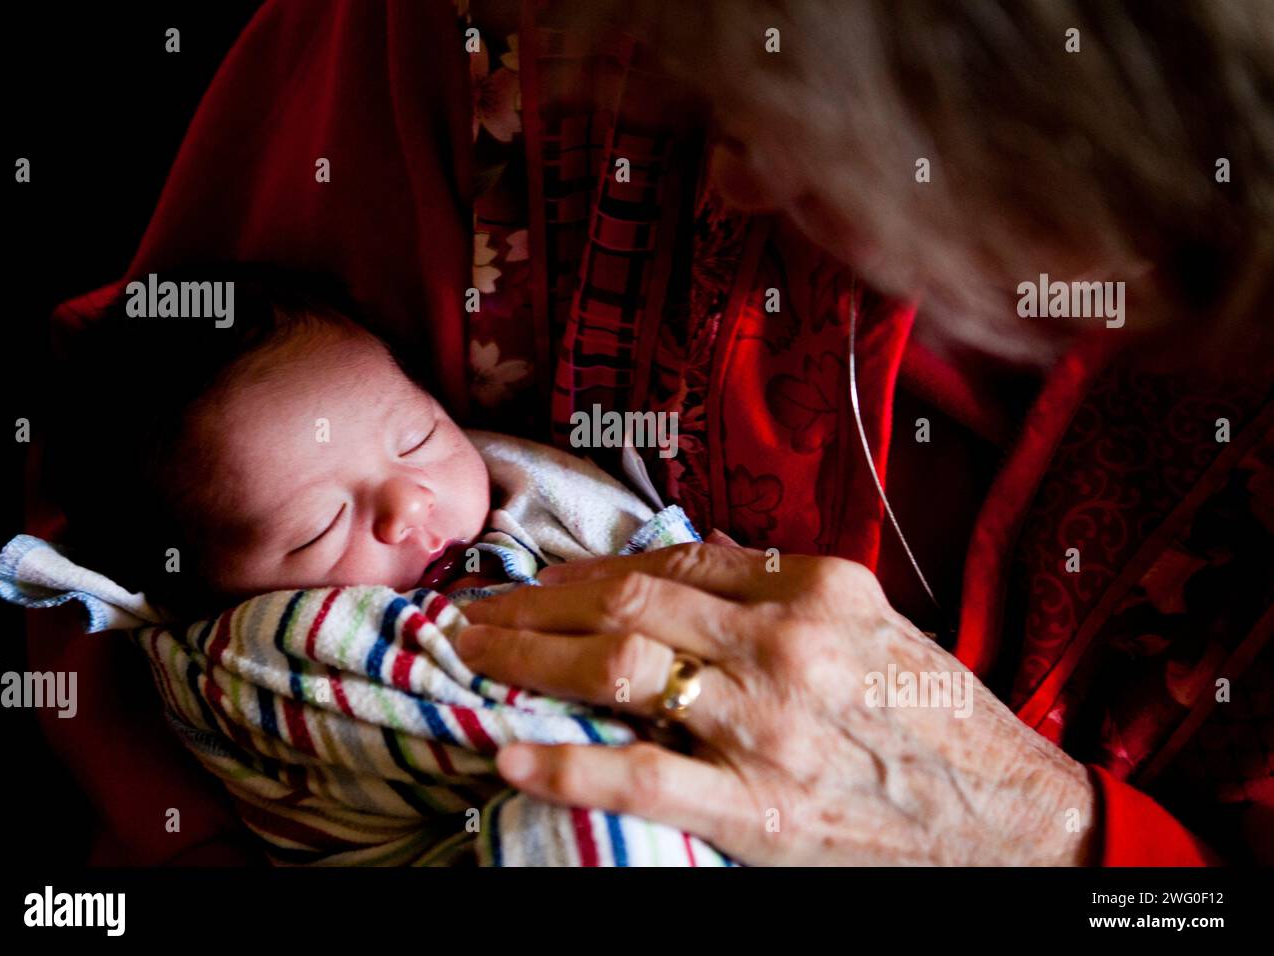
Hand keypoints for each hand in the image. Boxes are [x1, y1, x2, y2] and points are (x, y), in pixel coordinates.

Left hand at [458, 543, 1096, 864]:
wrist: (1008, 820)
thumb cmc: (935, 718)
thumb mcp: (868, 626)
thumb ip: (776, 595)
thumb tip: (675, 579)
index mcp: (817, 588)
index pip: (674, 559)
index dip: (591, 568)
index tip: (545, 579)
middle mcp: (787, 643)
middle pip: (630, 602)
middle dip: (539, 601)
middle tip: (483, 609)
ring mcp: (769, 725)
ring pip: (620, 669)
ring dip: (529, 658)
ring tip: (473, 655)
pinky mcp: (757, 808)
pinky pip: (640, 778)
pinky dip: (566, 762)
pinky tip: (510, 752)